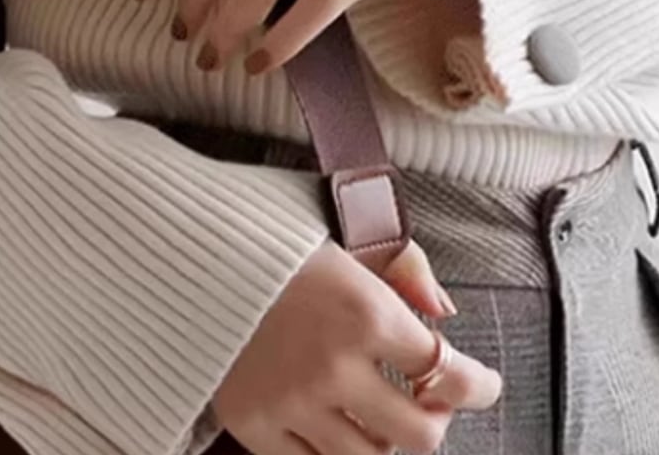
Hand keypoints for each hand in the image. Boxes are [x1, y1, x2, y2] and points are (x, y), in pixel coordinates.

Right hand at [212, 238, 502, 454]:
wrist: (174, 246)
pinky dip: (332, 453)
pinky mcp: (252, 425)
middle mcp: (334, 367)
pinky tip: (335, 428)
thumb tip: (443, 312)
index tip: (483, 382)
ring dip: (386, 442)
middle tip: (428, 399)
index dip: (480, 385)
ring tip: (380, 415)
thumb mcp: (338, 226)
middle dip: (435, 419)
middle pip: (420, 435)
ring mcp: (291, 403)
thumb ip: (401, 263)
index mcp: (364, 311)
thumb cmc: (261, 229)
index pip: (449, 373)